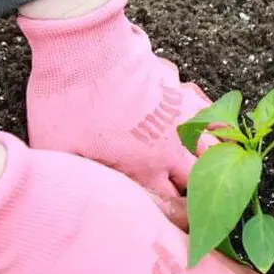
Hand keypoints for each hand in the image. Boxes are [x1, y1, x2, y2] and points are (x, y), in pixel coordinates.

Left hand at [17, 0, 213, 207]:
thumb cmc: (66, 100)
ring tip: (214, 172)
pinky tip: (213, 127)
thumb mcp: (56, 150)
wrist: (85, 47)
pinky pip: (211, 110)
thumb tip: (73, 198)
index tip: (179, 226)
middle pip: (202, 180)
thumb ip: (72, 178)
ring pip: (217, 146)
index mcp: (144, 168)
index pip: (174, 207)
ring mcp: (181, 115)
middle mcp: (171, 146)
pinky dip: (215, 123)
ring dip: (215, 161)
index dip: (178, 220)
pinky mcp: (180, 88)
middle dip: (202, 196)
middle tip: (199, 205)